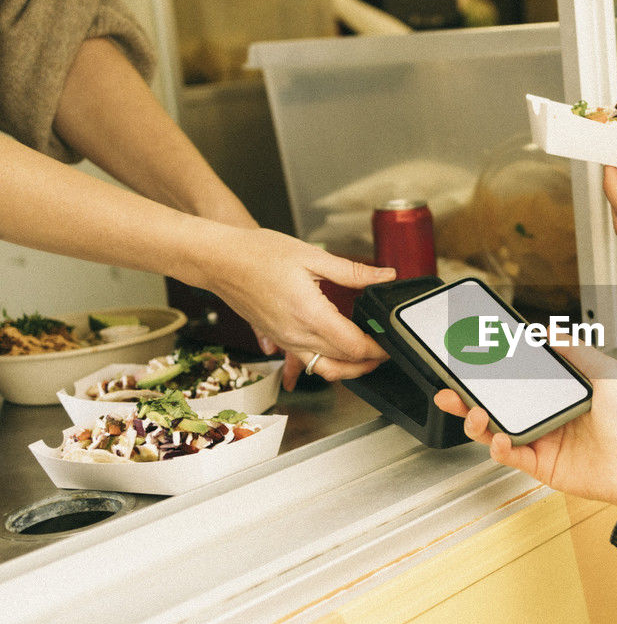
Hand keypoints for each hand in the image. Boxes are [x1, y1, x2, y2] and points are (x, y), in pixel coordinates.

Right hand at [197, 228, 395, 388]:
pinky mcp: (278, 339)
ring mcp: (285, 341)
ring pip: (324, 370)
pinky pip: (307, 362)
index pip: (354, 346)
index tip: (392, 343)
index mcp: (309, 314)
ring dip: (349, 370)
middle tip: (387, 350)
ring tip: (368, 359)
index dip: (378, 349)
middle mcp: (296, 334)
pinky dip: (327, 364)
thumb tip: (384, 275)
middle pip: (343, 363)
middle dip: (370, 361)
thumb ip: (353, 272)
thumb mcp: (312, 256)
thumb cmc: (257, 254)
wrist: (218, 261)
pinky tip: (339, 354)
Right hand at [433, 345, 616, 507]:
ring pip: (494, 432)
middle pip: (495, 406)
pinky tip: (500, 438)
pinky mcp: (540, 466)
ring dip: (477, 422)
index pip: (515, 380)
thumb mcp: (605, 371)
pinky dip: (499, 447)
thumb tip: (546, 331)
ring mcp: (540, 442)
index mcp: (556, 395)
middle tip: (449, 389)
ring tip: (475, 413)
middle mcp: (544, 417)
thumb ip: (574, 350)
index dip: (491, 372)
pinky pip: (510, 457)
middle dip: (466, 399)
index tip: (471, 360)